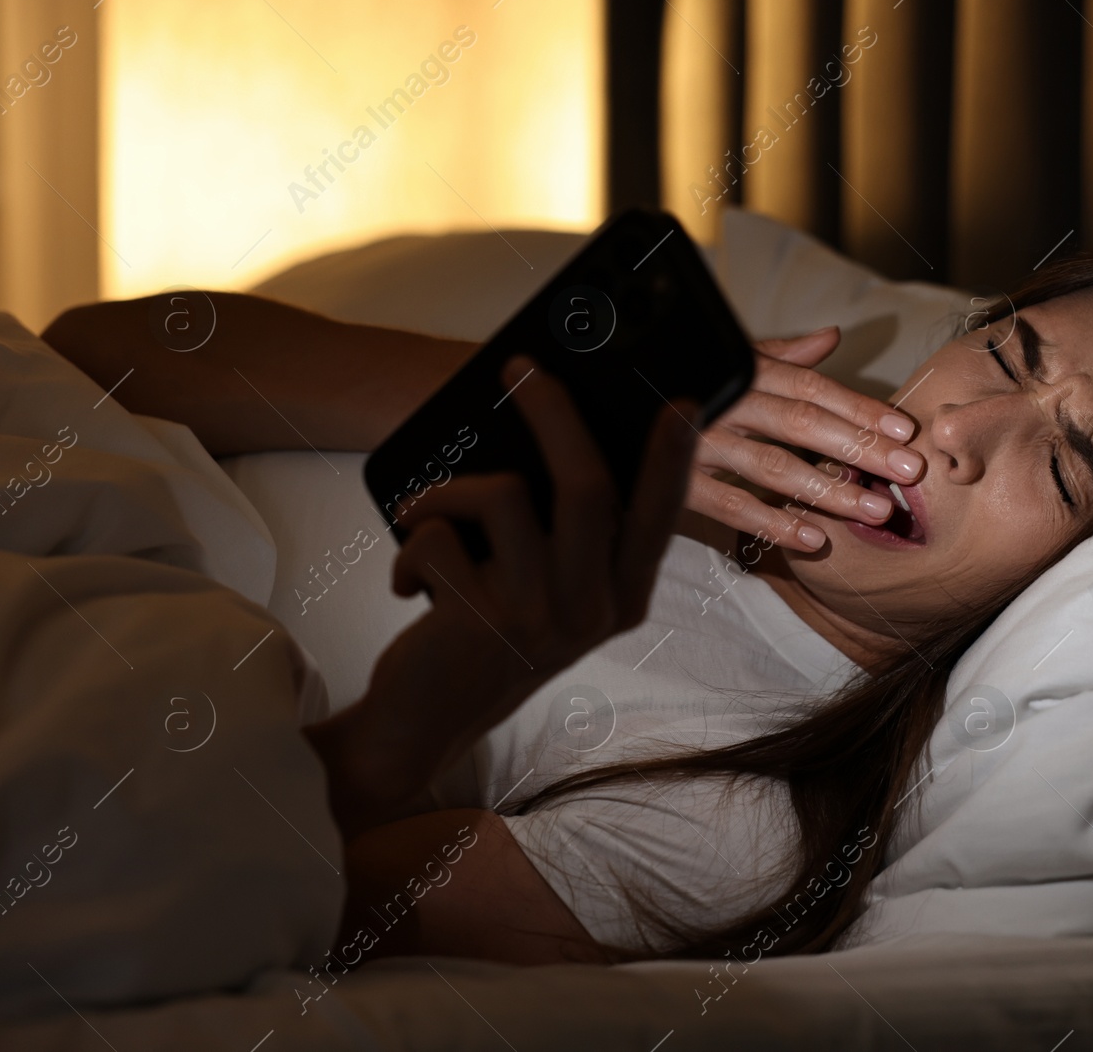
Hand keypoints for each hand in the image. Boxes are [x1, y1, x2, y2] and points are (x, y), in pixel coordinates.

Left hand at [306, 355, 699, 835]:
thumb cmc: (485, 637)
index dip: (672, 457)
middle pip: (589, 485)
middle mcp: (594, 610)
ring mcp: (541, 619)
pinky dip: (410, 545)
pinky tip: (409, 581)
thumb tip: (553, 437)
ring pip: (505, 495)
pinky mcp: (482, 624)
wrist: (425, 724)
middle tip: (521, 368)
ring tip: (425, 512)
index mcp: (623, 599)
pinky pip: (440, 536)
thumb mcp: (547, 593)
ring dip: (448, 491)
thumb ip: (565, 535)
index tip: (683, 404)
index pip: (658, 515)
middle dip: (553, 412)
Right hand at [685, 326, 926, 551]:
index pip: (810, 386)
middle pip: (803, 424)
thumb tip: (830, 337)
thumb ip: (777, 354)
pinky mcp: (674, 481)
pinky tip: (814, 538)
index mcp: (740, 370)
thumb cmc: (671, 379)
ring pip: (774, 467)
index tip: (904, 430)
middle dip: (861, 448)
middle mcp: (723, 401)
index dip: (859, 407)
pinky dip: (773, 523)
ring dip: (830, 491)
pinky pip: (730, 505)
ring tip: (876, 510)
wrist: (592, 400)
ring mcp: (697, 442)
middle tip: (909, 472)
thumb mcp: (721, 358)